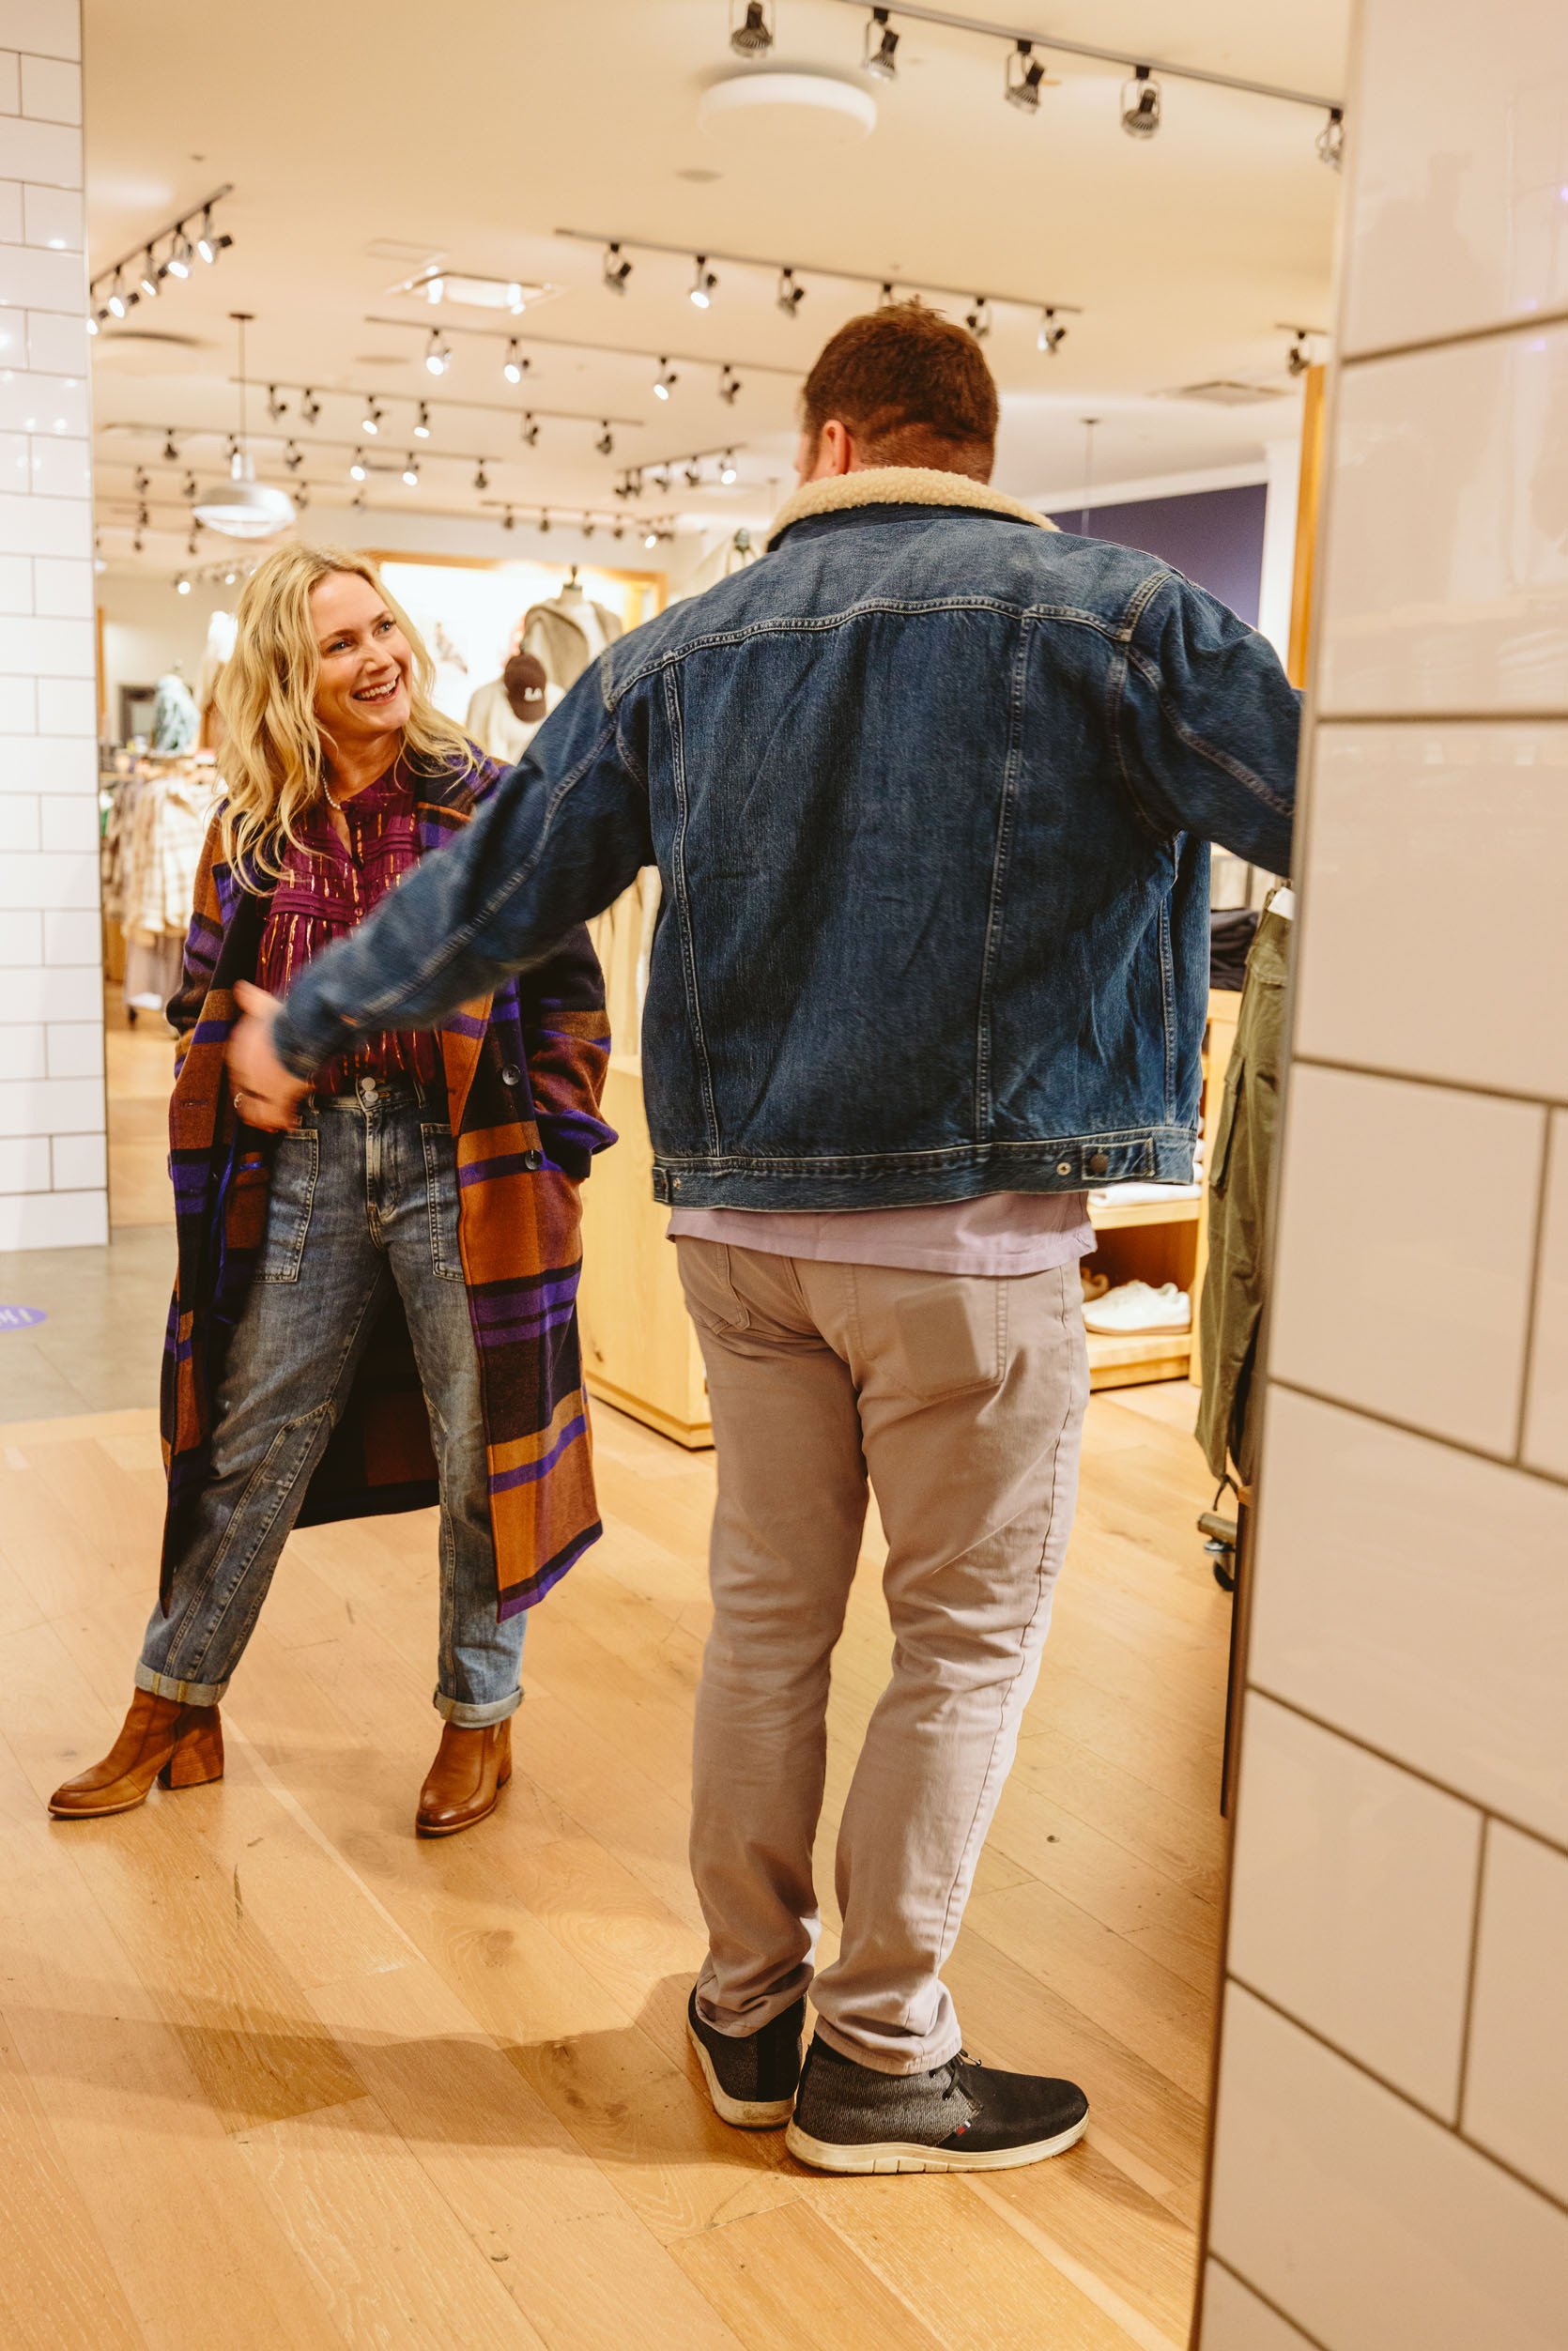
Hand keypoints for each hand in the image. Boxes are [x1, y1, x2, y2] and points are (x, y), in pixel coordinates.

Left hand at [227, 981, 310, 1130]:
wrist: (297, 1031)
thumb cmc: (283, 1017)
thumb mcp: (264, 1005)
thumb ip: (251, 999)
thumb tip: (240, 988)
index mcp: (239, 1049)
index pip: (240, 1070)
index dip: (250, 1079)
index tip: (258, 1084)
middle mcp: (244, 1069)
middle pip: (246, 1091)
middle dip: (256, 1100)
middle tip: (267, 1109)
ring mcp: (259, 1085)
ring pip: (256, 1108)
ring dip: (265, 1117)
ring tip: (274, 1123)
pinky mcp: (275, 1097)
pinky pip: (274, 1115)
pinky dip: (281, 1121)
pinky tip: (288, 1124)